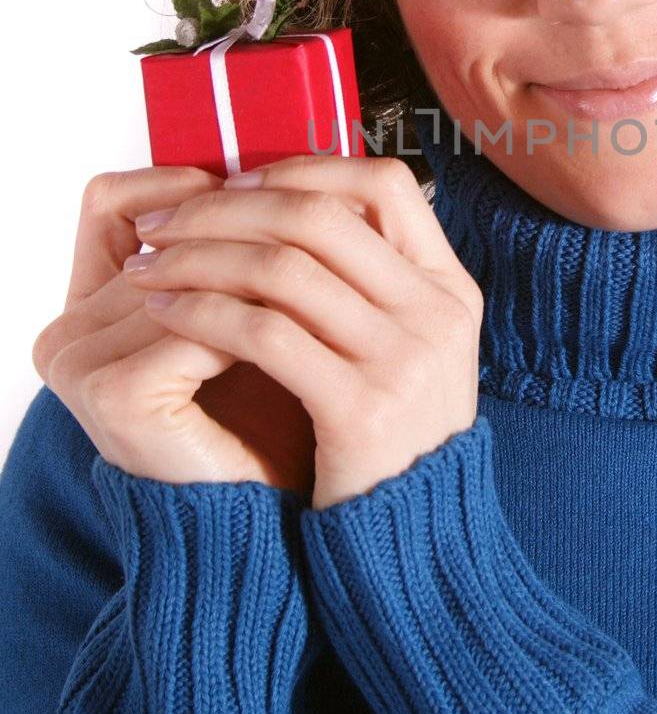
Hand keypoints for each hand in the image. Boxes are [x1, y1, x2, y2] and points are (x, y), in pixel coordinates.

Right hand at [32, 165, 316, 491]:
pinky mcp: (113, 395)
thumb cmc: (263, 419)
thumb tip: (282, 162)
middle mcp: (64, 333)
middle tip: (323, 212)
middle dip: (247, 223)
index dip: (182, 181)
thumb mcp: (248, 320)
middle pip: (162, 238)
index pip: (110, 203)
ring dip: (265, 267)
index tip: (268, 176)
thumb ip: (240, 253)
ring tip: (330, 262)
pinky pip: (199, 328)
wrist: (264, 525)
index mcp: (82, 308)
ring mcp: (79, 365)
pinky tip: (309, 320)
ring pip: (191, 278)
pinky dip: (258, 319)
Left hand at [119, 155, 483, 509]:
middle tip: (167, 219)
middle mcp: (436, 314)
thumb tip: (288, 204)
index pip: (383, 185)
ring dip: (200, 258)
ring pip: (283, 270)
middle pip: (320, 217)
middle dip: (228, 208)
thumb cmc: (389, 441)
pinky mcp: (361, 409)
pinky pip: (264, 333)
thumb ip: (368, 284)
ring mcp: (405, 360)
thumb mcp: (408, 350)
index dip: (304, 168)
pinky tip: (167, 314)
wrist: (413, 544)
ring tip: (150, 266)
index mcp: (449, 288)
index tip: (238, 182)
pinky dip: (204, 312)